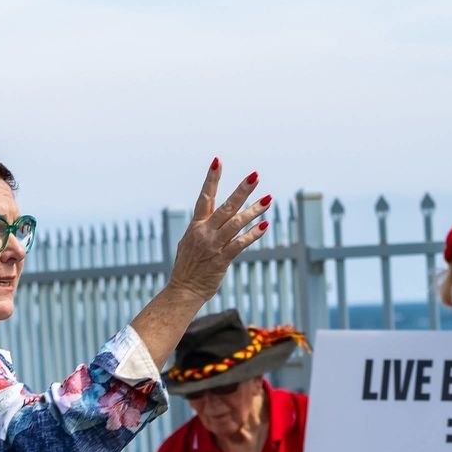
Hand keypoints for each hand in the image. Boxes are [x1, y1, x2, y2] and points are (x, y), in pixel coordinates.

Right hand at [166, 162, 268, 303]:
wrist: (183, 290)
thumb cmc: (188, 267)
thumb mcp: (189, 242)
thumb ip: (201, 228)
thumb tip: (210, 217)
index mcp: (196, 225)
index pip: (205, 197)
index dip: (211, 179)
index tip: (218, 161)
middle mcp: (204, 232)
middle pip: (226, 206)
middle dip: (241, 190)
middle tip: (255, 175)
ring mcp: (213, 245)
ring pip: (236, 223)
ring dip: (253, 210)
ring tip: (268, 198)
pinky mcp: (222, 260)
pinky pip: (239, 244)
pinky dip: (252, 235)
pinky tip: (265, 226)